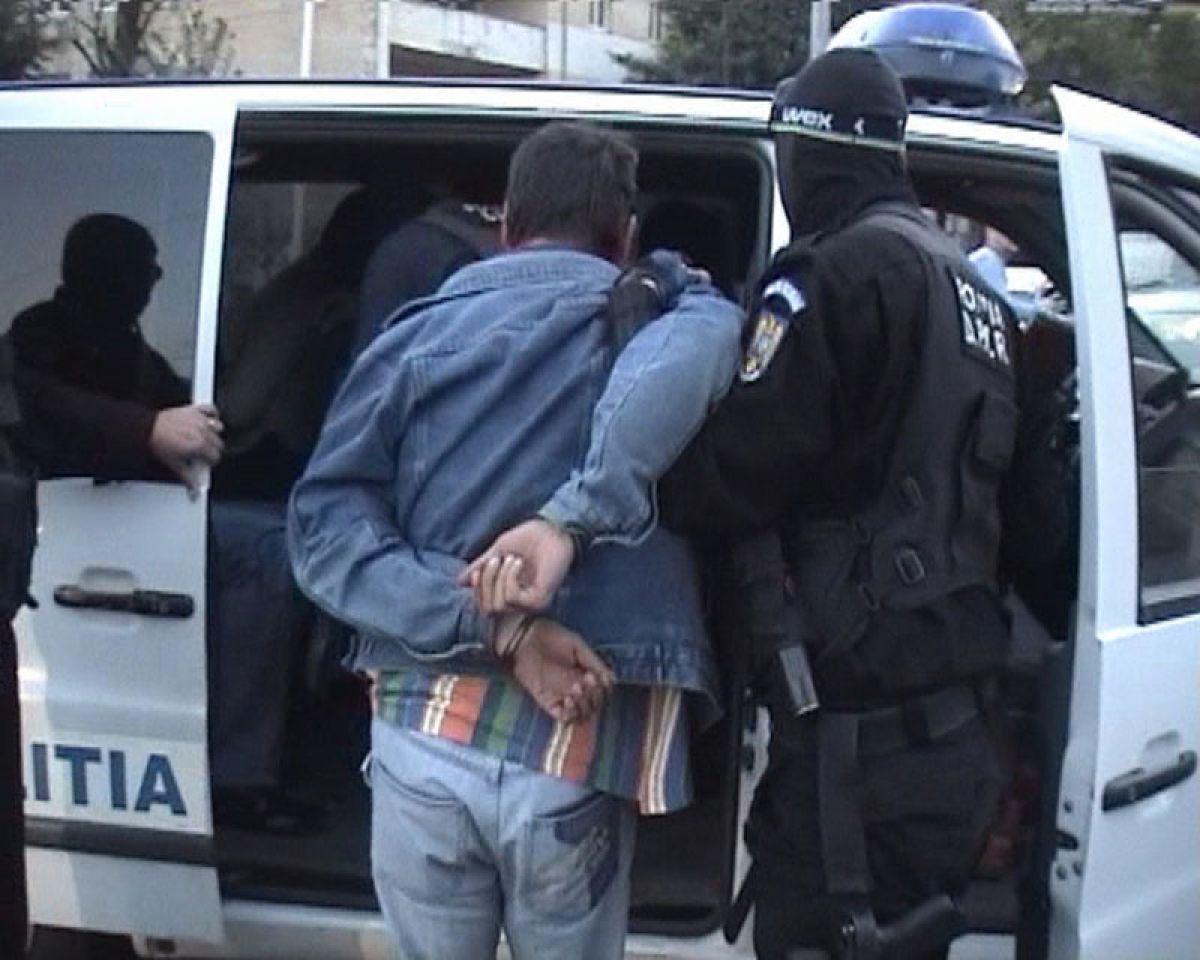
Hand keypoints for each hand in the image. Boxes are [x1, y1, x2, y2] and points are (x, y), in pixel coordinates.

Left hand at [149, 403, 223, 493]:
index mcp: (200, 445)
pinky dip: (213, 414)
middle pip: (218, 443)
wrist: (146, 429)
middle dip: (212, 450)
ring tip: (205, 438)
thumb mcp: (175, 465)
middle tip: (203, 453)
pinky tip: (209, 419)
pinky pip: (211, 409)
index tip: (204, 463)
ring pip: (218, 427)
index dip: (210, 462)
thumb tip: (195, 489)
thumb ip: (188, 478)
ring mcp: (200, 419)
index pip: (216, 457)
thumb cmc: (159, 444)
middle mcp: (203, 431)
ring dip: (213, 433)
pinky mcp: (194, 410)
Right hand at [459, 519, 574, 613]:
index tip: (477, 571)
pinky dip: (510, 578)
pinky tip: (518, 563)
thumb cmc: (530, 538)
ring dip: (499, 578)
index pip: (485, 608)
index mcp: (510, 593)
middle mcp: (521, 603)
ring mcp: (531, 604)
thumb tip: (460, 581)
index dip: (477, 592)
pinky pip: (512, 598)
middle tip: (496, 560)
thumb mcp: (498, 551)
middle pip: (489, 610)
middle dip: (487, 583)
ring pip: (499, 605)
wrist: (551, 528)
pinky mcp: (540, 600)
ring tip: (511, 559)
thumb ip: (481, 567)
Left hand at [500, 615, 614, 723]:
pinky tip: (568, 699)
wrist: (525, 638)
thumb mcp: (577, 645)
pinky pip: (563, 718)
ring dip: (584, 705)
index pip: (602, 694)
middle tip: (587, 679)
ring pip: (582, 715)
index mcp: (585, 676)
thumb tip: (612, 679)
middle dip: (594, 696)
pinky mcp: (547, 702)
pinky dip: (570, 714)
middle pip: (594, 706)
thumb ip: (594, 662)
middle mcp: (576, 690)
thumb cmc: (551, 636)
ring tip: (576, 688)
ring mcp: (562, 697)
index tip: (597, 677)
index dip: (603, 690)